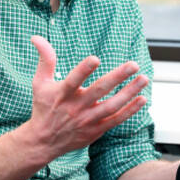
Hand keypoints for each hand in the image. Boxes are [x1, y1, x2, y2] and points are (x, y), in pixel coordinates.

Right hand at [24, 35, 148, 158]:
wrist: (44, 142)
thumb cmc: (44, 108)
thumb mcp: (40, 83)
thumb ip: (45, 60)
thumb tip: (36, 37)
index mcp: (62, 94)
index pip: (73, 80)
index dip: (83, 70)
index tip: (95, 58)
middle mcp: (76, 107)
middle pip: (99, 91)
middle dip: (117, 77)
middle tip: (133, 65)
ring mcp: (88, 120)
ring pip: (112, 106)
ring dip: (129, 92)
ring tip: (143, 79)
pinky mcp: (96, 130)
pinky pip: (116, 119)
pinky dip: (130, 110)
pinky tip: (142, 99)